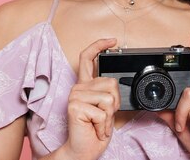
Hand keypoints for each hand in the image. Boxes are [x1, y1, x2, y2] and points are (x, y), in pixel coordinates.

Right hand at [58, 38, 119, 159]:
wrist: (83, 150)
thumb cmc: (94, 130)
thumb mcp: (105, 108)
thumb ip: (107, 93)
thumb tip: (115, 84)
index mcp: (85, 85)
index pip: (88, 58)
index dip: (99, 45)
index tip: (112, 40)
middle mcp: (78, 87)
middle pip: (110, 83)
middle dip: (115, 104)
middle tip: (103, 117)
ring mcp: (75, 96)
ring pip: (109, 99)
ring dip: (109, 117)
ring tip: (98, 123)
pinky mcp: (75, 106)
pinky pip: (103, 112)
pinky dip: (103, 125)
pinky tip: (94, 128)